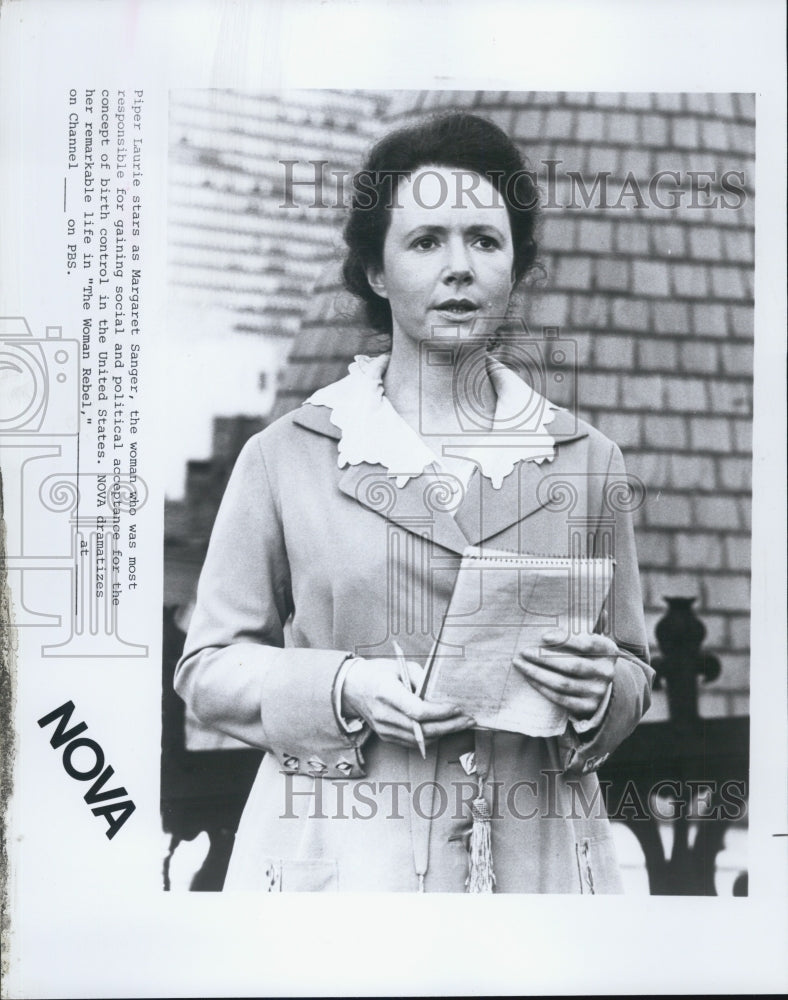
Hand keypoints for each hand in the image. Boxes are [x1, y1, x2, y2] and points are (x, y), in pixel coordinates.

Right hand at [342, 657, 474, 748]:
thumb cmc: (376, 673)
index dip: (441, 712)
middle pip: (422, 729)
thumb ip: (421, 678)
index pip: (417, 710)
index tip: (457, 707)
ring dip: (444, 733)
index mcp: (385, 693)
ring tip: (460, 724)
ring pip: (420, 739)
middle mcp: (384, 715)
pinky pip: (413, 743)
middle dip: (450, 726)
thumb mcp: (399, 667)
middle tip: (468, 720)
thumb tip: (440, 693)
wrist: (350, 688)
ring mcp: (384, 729)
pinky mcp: (386, 737)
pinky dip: (431, 737)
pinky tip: (444, 729)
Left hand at [513, 628, 617, 719]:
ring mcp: (597, 692)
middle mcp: (606, 672)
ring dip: (538, 673)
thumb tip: (596, 603)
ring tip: (520, 664)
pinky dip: (542, 688)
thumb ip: (591, 622)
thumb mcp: (594, 638)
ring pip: (563, 684)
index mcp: (609, 650)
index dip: (565, 639)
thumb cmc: (590, 654)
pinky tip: (529, 678)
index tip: (543, 636)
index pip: (587, 644)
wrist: (601, 686)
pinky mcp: (587, 707)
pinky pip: (560, 698)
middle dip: (544, 658)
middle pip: (572, 665)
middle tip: (524, 651)